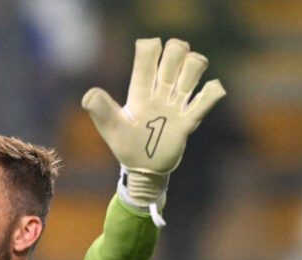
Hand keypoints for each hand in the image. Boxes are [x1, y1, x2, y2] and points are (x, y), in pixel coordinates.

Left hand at [82, 38, 225, 210]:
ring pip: (194, 68)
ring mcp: (177, 104)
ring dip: (194, 69)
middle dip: (176, 52)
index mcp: (140, 90)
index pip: (148, 55)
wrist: (143, 170)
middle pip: (176, 52)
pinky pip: (207, 99)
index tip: (150, 53)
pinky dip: (212, 92)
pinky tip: (210, 92)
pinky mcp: (189, 120)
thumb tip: (89, 95)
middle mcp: (160, 91)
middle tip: (169, 73)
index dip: (151, 47)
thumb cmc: (125, 146)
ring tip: (184, 88)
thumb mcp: (111, 129)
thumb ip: (102, 110)